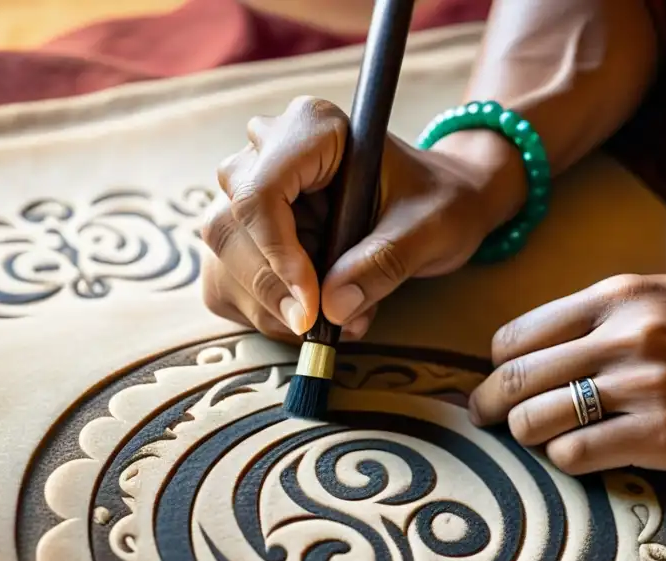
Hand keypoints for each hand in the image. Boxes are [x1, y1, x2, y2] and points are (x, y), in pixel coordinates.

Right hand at [201, 96, 525, 341]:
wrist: (442, 204)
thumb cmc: (440, 202)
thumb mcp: (430, 230)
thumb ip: (384, 263)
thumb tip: (333, 308)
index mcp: (313, 129)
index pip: (260, 192)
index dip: (277, 254)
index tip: (310, 305)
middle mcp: (268, 152)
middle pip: (229, 228)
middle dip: (270, 289)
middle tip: (318, 326)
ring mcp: (251, 190)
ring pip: (223, 258)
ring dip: (267, 306)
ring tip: (328, 323)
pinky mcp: (249, 229)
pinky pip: (227, 278)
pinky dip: (263, 311)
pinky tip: (308, 318)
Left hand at [468, 274, 665, 474]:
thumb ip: (603, 312)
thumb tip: (535, 345)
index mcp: (619, 296)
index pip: (517, 335)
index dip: (497, 364)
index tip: (498, 380)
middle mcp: (623, 336)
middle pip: (512, 379)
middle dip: (488, 405)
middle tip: (486, 419)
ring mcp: (641, 387)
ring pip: (533, 420)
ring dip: (527, 435)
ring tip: (540, 439)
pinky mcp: (659, 437)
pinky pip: (575, 454)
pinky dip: (566, 459)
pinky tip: (582, 454)